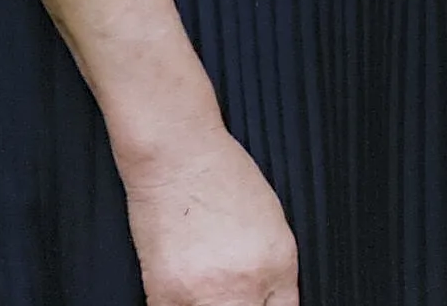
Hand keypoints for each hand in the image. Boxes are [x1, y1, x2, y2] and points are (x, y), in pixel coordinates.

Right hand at [119, 126, 298, 305]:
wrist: (179, 155)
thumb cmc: (223, 176)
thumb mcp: (270, 221)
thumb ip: (273, 269)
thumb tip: (266, 299)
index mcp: (279, 263)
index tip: (257, 301)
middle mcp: (247, 283)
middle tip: (230, 295)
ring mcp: (206, 293)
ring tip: (203, 286)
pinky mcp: (166, 295)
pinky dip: (178, 305)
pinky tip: (181, 288)